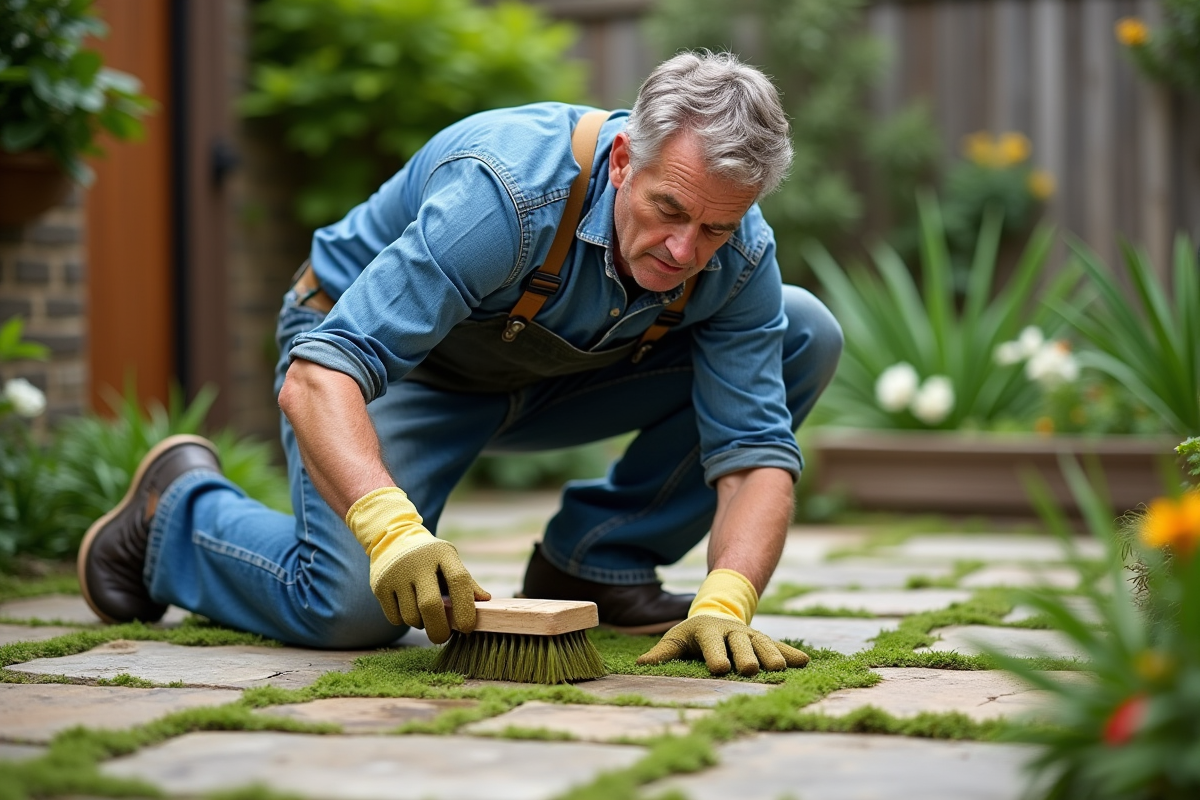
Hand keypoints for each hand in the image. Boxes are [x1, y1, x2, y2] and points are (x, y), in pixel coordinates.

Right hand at [346, 488, 489, 642]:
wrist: (392, 538)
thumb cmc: (430, 557)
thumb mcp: (450, 561)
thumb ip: (466, 582)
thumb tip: (485, 601)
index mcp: (442, 554)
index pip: (458, 581)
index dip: (465, 608)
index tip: (467, 628)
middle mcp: (417, 562)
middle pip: (430, 605)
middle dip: (439, 629)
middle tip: (443, 637)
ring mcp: (396, 574)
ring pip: (411, 617)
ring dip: (420, 624)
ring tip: (423, 613)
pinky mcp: (379, 585)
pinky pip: (395, 618)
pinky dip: (404, 620)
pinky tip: (407, 607)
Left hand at [636, 615, 807, 675]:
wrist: (717, 613)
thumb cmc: (692, 635)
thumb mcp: (676, 640)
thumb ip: (662, 653)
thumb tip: (640, 665)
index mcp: (708, 632)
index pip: (711, 644)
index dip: (715, 655)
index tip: (720, 669)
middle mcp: (732, 632)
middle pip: (739, 645)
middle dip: (745, 656)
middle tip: (751, 669)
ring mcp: (750, 636)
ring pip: (762, 645)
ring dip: (771, 656)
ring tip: (779, 668)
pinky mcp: (764, 642)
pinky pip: (779, 647)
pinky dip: (791, 654)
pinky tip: (804, 662)